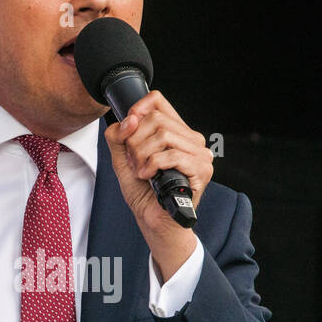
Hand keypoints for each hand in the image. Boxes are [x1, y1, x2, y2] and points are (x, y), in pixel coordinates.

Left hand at [104, 90, 212, 279]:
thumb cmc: (144, 192)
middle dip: (135, 142)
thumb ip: (119, 136)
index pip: (158, 101)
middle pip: (156, 119)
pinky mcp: (202, 170)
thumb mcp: (123, 159)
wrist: (154, 221)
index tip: (128, 127)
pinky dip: (153, 165)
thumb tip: (129, 119)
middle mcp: (191, 139)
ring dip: (142, 155)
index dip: (138, 109)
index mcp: (176, 132)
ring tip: (141, 171)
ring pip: (164, 135)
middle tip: (134, 162)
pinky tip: (149, 177)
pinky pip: (172, 155)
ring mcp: (200, 153)